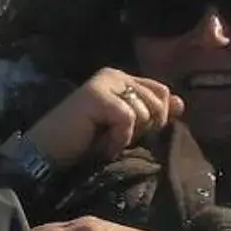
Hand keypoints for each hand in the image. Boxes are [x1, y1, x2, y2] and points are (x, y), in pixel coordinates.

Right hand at [21, 69, 183, 174]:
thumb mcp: (127, 129)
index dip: (159, 118)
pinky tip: (102, 145)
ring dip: (129, 136)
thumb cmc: (86, 144)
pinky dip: (118, 139)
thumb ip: (152, 114)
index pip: (162, 91)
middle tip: (118, 138)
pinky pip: (128, 118)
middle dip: (145, 128)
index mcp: (122, 78)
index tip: (136, 134)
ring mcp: (104, 82)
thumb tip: (181, 103)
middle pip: (159, 101)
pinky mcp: (96, 95)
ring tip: (106, 140)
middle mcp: (114, 74)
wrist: (49, 155)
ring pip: (145, 110)